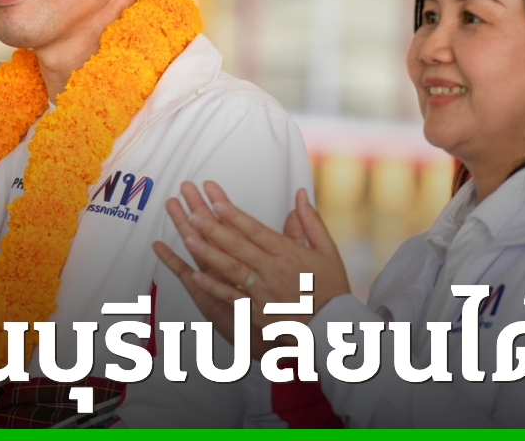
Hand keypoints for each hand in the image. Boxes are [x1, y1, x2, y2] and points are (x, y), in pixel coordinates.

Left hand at [155, 182, 349, 357]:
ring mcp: (264, 293)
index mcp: (288, 253)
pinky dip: (214, 287)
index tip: (217, 202)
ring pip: (232, 269)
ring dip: (209, 253)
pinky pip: (233, 298)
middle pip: (239, 246)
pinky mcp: (257, 313)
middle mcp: (274, 271)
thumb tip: (300, 194)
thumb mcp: (328, 251)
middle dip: (214, 229)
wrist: (335, 329)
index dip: (235, 215)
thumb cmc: (331, 289)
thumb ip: (310, 222)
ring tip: (188, 239)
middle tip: (193, 214)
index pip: (256, 230)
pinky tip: (196, 276)